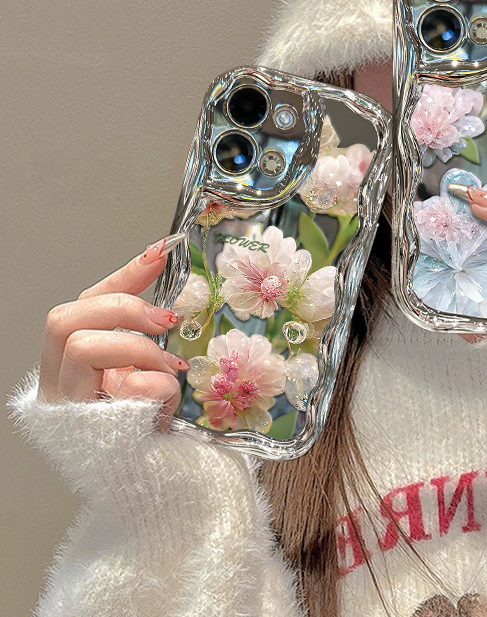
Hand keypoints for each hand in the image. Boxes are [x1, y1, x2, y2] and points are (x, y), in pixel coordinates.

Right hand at [38, 233, 188, 430]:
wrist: (158, 492)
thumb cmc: (152, 431)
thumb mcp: (145, 373)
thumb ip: (142, 335)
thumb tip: (165, 281)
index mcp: (71, 368)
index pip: (84, 305)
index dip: (122, 275)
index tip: (161, 251)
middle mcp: (60, 389)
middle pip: (63, 319)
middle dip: (122, 309)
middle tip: (165, 321)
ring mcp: (72, 413)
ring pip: (83, 346)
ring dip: (138, 348)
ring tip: (169, 366)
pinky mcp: (96, 434)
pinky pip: (127, 388)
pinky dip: (157, 386)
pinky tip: (166, 403)